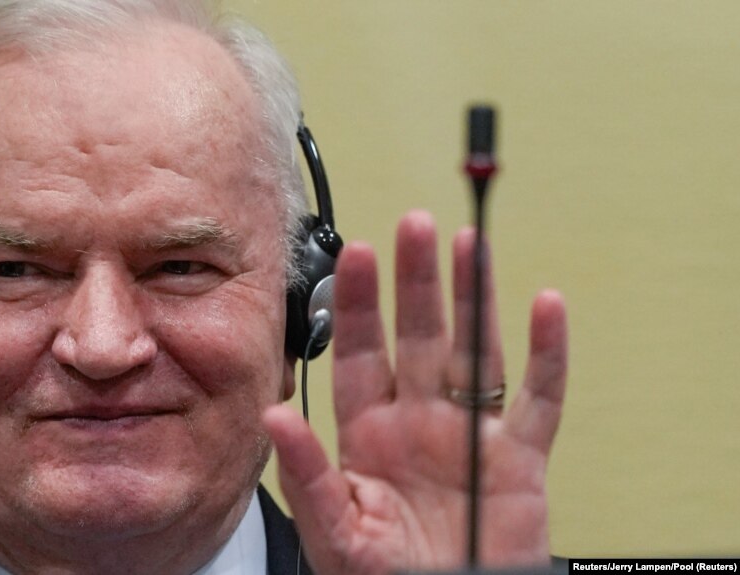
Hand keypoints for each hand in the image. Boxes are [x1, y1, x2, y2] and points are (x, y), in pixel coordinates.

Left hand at [264, 210, 567, 573]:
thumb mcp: (335, 526)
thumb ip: (308, 471)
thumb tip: (275, 413)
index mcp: (369, 432)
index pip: (360, 351)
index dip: (358, 303)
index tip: (355, 255)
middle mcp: (419, 421)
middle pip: (420, 335)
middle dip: (416, 281)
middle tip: (414, 226)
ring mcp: (470, 434)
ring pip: (476, 350)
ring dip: (475, 298)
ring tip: (471, 244)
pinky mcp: (520, 459)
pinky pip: (539, 398)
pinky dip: (548, 355)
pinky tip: (544, 308)